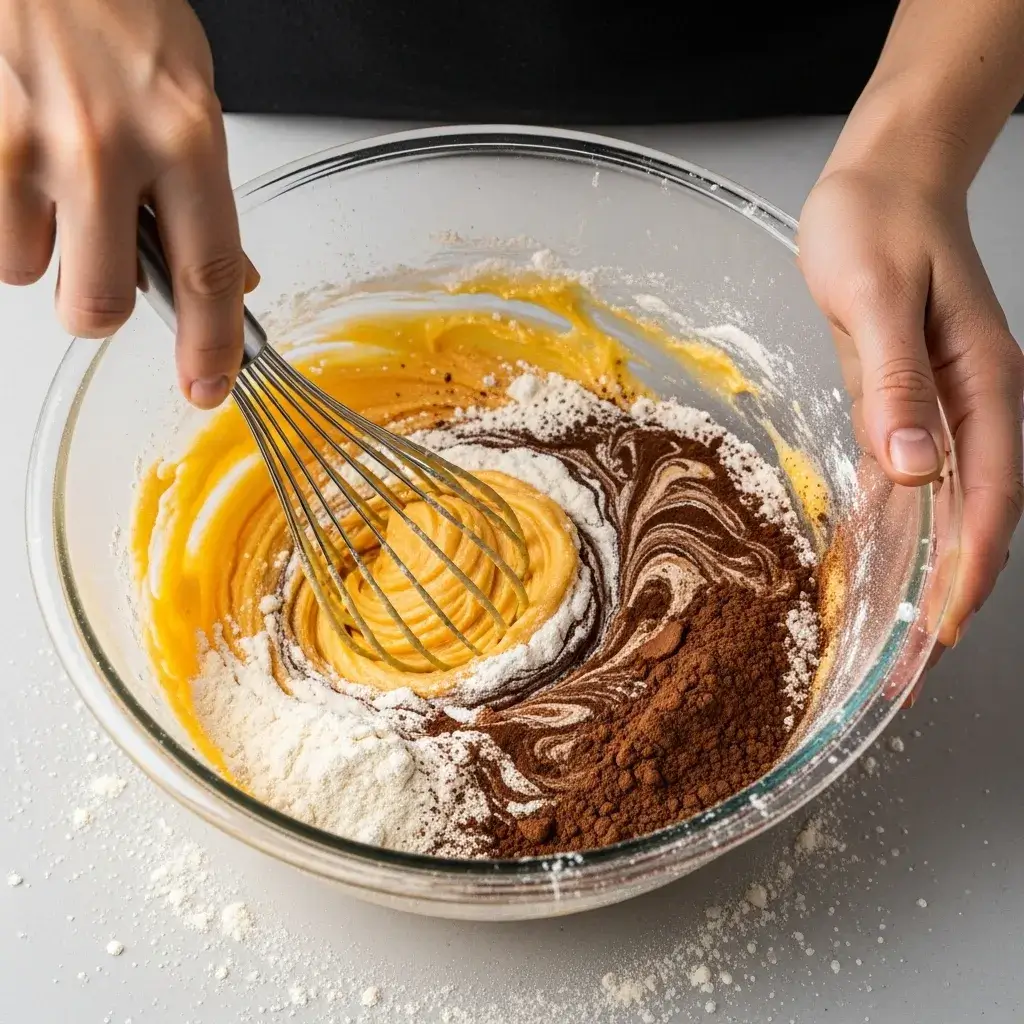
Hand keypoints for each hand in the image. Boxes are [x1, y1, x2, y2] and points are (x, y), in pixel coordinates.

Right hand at [0, 0, 257, 407]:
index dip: (208, 347)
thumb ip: (205, 198)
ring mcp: (27, 144)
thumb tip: (229, 283)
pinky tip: (21, 158)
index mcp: (183, 136)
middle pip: (97, 305)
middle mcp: (105, 146)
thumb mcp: (192, 100)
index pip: (205, 273)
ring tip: (54, 178)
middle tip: (100, 274)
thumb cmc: (118, 9)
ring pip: (27, 269)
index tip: (207, 386)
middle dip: (97, 310)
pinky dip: (4, 212)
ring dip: (44, 245)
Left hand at [799, 164, 1023, 660]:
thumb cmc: (877, 223)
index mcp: (981, 383)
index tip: (941, 632)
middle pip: (972, 517)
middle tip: (914, 671)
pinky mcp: (904, 401)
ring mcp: (940, 407)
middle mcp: (970, 405)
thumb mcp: (875, 297)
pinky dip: (897, 530)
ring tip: (897, 642)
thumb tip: (914, 469)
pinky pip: (907, 480)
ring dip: (925, 575)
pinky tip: (880, 568)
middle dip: (948, 595)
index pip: (986, 495)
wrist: (881, 179)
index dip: (966, 569)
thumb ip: (894, 383)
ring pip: (943, 508)